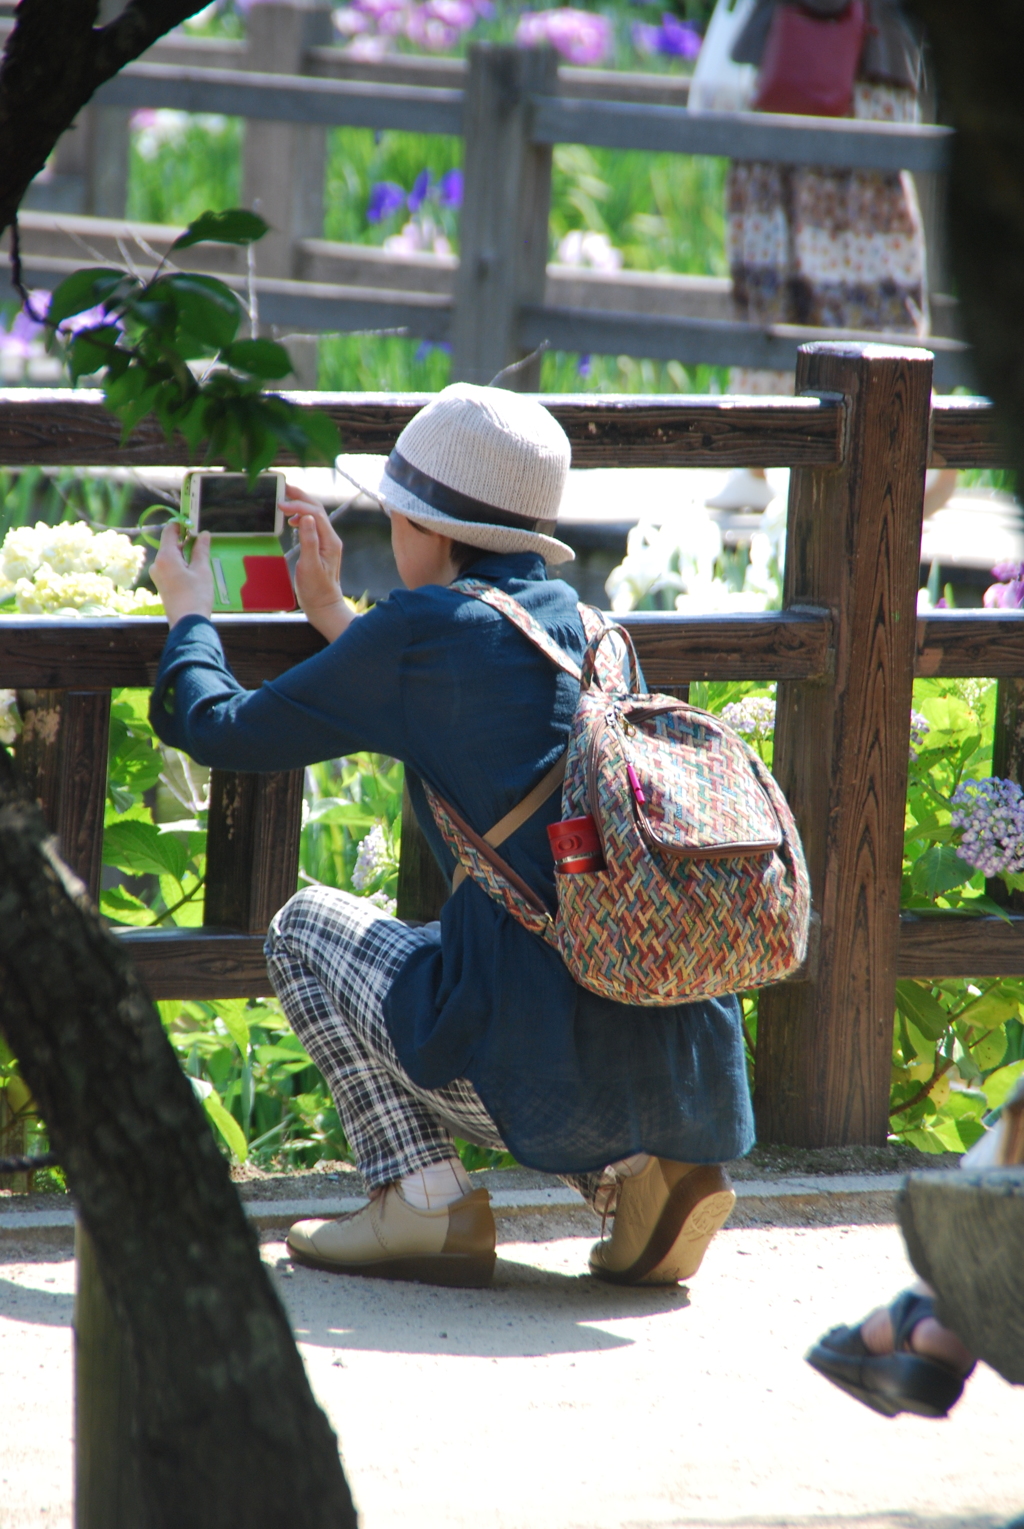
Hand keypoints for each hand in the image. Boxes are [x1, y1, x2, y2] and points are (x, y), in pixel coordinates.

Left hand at [151, 522, 213, 626]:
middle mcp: (157, 564)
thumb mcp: (202, 570)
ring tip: (200, 562)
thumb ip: (201, 550)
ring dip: (184, 555)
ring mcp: (157, 575)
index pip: (169, 531)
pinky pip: (170, 568)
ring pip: (170, 557)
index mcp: (165, 557)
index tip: (193, 524)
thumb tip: (203, 534)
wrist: (188, 622)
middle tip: (201, 543)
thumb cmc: (196, 595)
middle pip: (170, 545)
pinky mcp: (161, 585)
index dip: (181, 525)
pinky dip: (180, 565)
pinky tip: (193, 573)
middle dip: (184, 542)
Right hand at [283, 485, 352, 641]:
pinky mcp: (320, 547)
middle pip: (317, 510)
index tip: (281, 505)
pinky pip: (312, 526)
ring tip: (284, 500)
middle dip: (301, 497)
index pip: (316, 514)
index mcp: (330, 542)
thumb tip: (307, 518)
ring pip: (315, 516)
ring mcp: (327, 542)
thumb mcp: (310, 566)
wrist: (323, 605)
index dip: (299, 506)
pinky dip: (301, 518)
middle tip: (284, 487)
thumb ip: (309, 541)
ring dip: (301, 505)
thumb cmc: (316, 590)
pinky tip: (291, 521)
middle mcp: (331, 539)